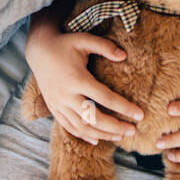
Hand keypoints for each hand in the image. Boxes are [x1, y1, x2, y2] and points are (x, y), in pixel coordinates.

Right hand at [26, 27, 143, 143]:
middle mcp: (66, 94)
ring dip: (102, 134)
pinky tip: (97, 140)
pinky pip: (68, 127)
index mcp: (76, 78)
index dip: (124, 108)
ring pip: (81, 126)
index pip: (105, 98)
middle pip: (93, 118)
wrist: (39, 50)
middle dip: (115, 127)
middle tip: (133, 131)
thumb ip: (105, 47)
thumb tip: (124, 56)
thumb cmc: (65, 44)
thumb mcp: (84, 40)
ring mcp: (58, 103)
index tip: (140, 115)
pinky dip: (83, 135)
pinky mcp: (53, 108)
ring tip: (120, 136)